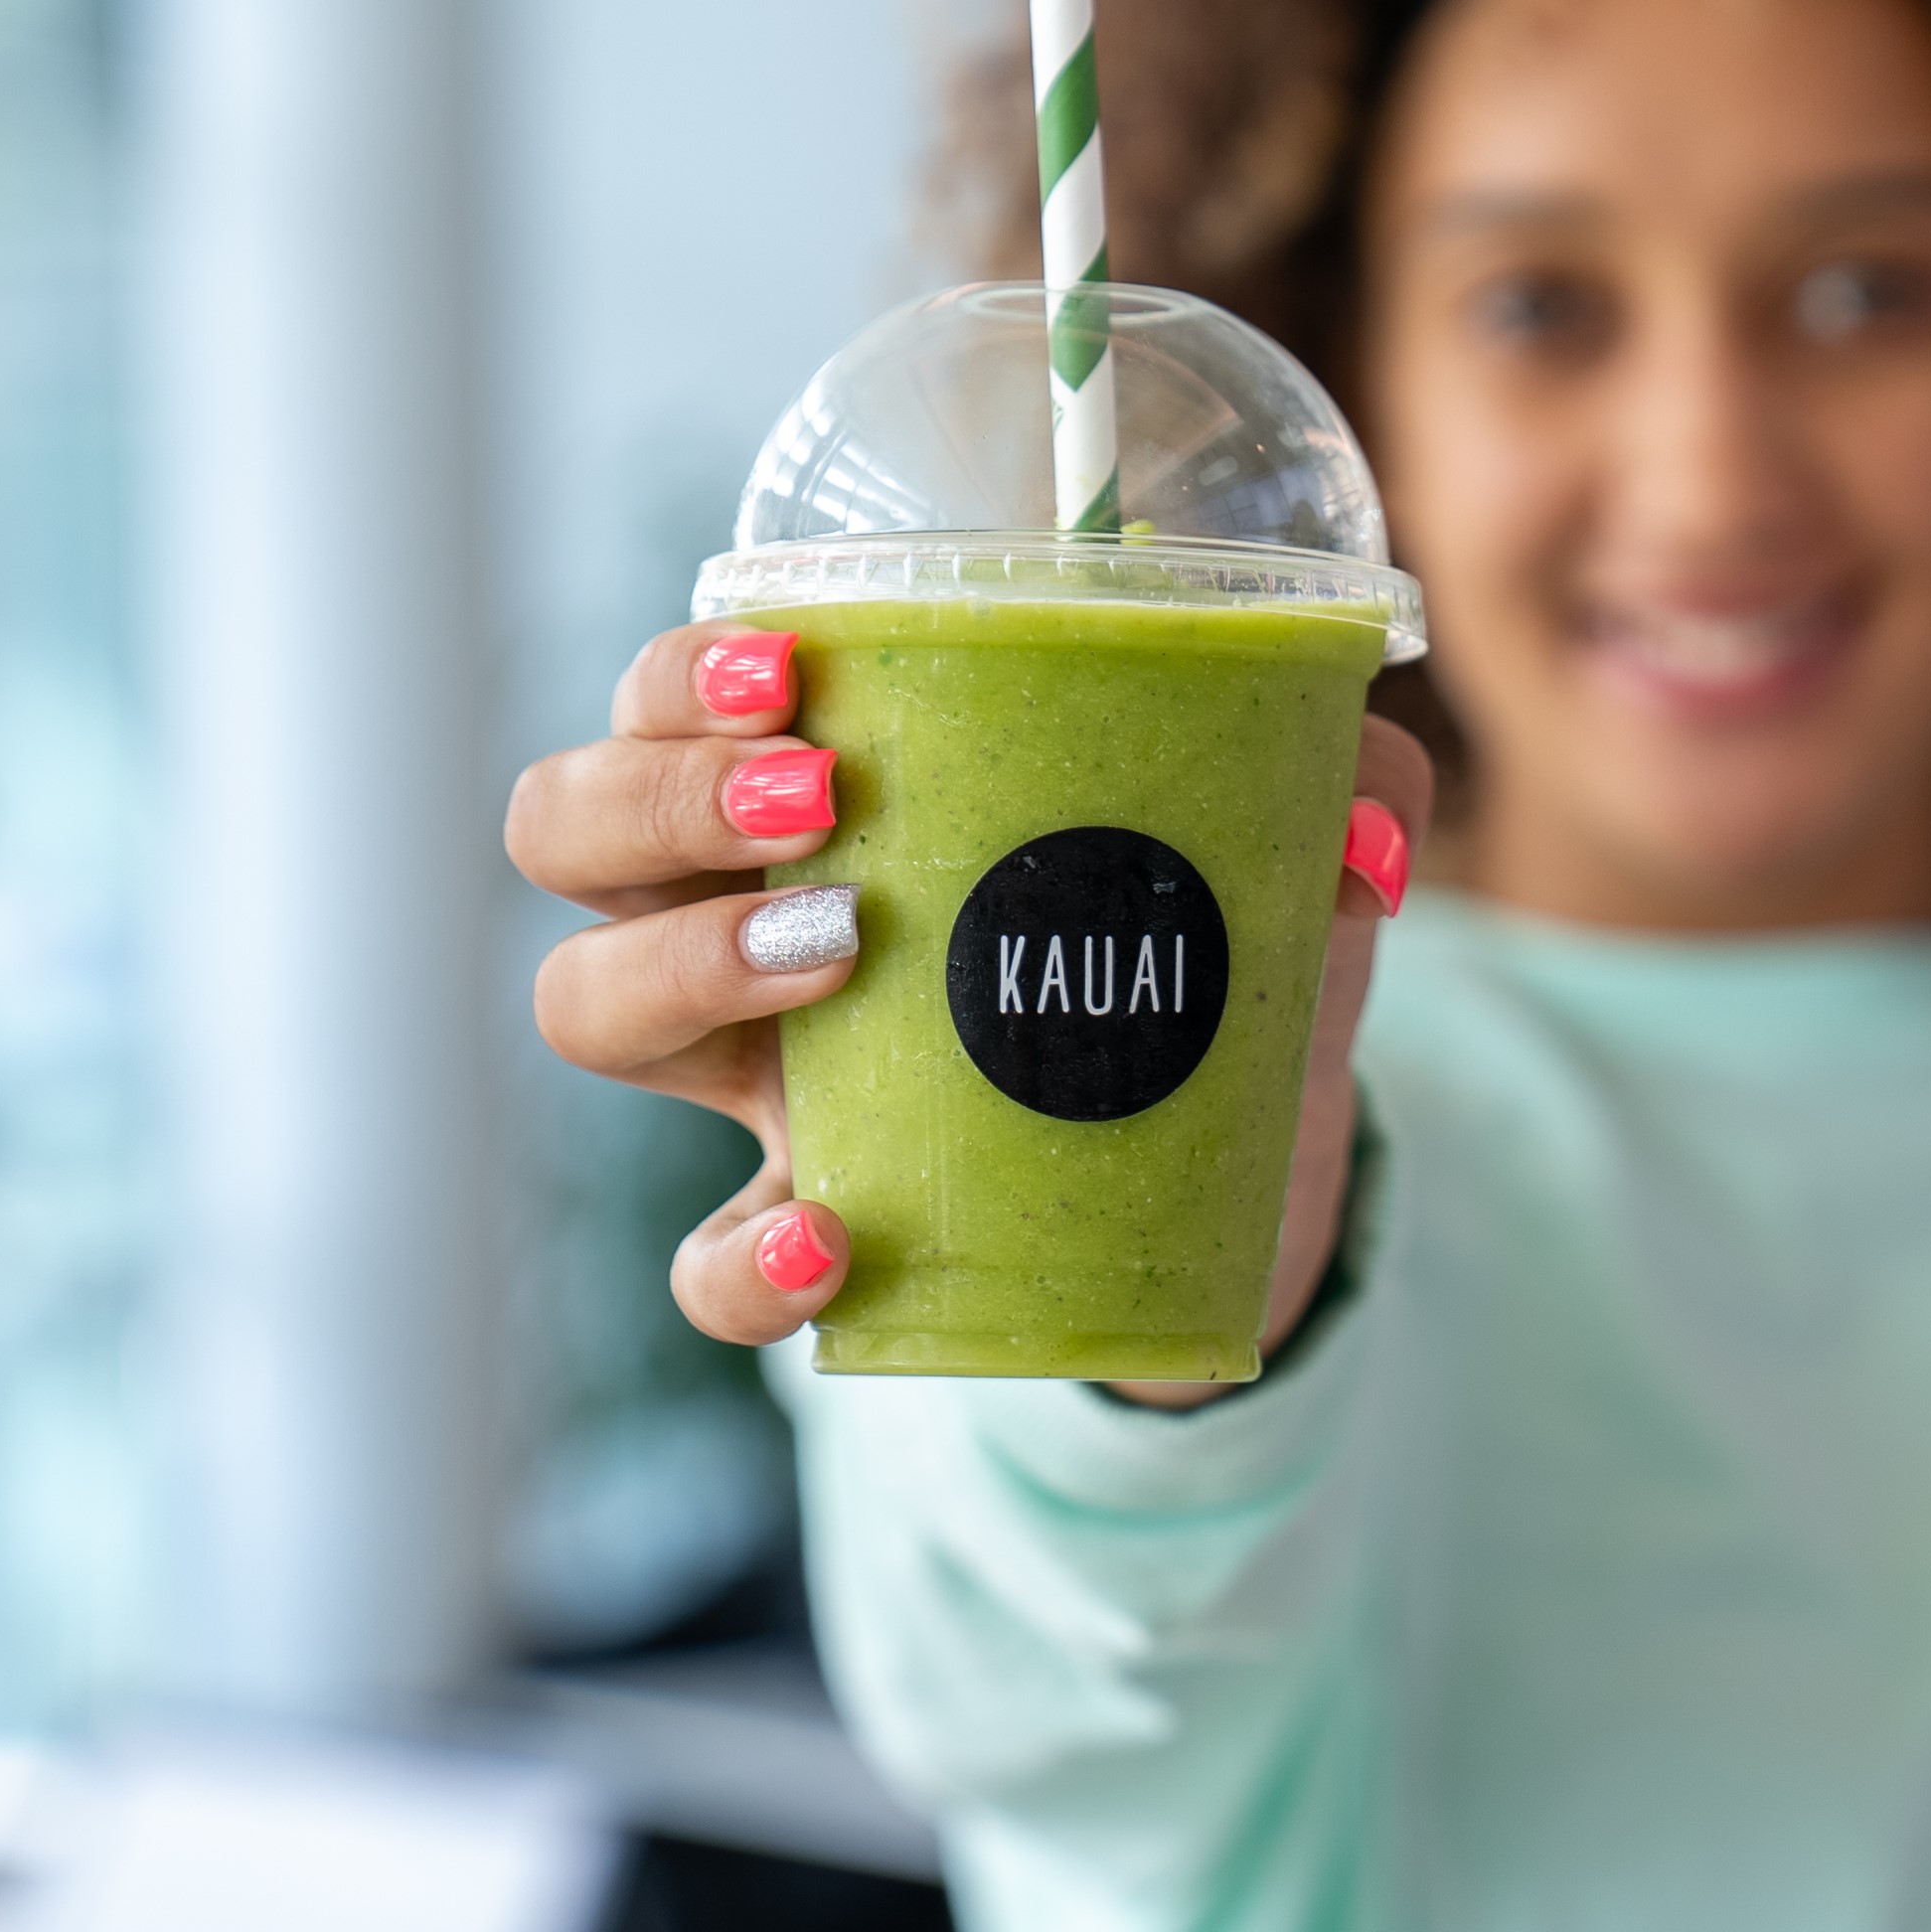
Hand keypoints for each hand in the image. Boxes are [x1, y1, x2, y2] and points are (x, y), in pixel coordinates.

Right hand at [504, 622, 1431, 1373]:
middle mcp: (739, 913)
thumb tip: (1363, 823)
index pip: (668, 695)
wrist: (1236, 1171)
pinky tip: (834, 1238)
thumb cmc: (1212, 951)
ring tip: (841, 948)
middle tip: (815, 797)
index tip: (790, 662)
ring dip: (681, 963)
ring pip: (582, 1004)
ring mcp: (753, 1078)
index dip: (681, 671)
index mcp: (821, 793)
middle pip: (567, 824)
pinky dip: (743, 1263)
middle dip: (654, 792)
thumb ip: (1348, 792)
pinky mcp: (804, 1232)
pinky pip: (703, 1268)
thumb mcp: (1283, 852)